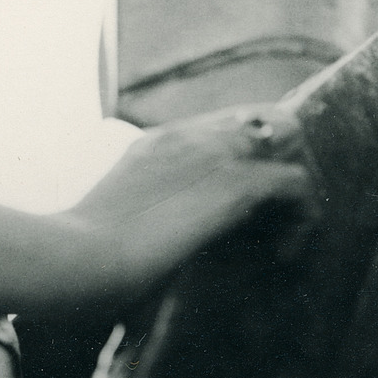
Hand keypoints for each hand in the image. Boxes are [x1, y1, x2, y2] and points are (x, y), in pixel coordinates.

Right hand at [64, 105, 318, 303]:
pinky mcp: (234, 183)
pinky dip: (300, 219)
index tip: (248, 213)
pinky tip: (279, 255)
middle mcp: (187, 135)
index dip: (250, 159)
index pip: (228, 124)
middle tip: (272, 223)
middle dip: (280, 166)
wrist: (76, 256)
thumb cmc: (82, 254)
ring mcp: (211, 153)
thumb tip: (151, 244)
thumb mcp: (112, 220)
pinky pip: (298, 182)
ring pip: (291, 140)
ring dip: (293, 190)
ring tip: (278, 239)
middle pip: (267, 120)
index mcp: (156, 142)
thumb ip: (139, 214)